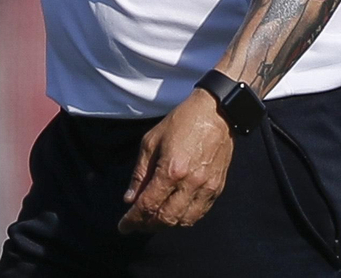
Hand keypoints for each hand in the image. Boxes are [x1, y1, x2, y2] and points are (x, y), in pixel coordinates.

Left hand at [118, 89, 234, 233]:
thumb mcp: (151, 142)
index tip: (123, 226)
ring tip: (152, 220)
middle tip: (136, 224)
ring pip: (183, 221)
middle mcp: (190, 183)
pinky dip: (184, 219)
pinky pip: (199, 214)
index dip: (133, 219)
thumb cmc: (180, 123)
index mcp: (171, 170)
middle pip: (166, 218)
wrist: (215, 114)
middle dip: (147, 225)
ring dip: (165, 225)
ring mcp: (206, 188)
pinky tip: (173, 214)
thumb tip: (129, 199)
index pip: (148, 205)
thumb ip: (139, 173)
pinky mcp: (217, 189)